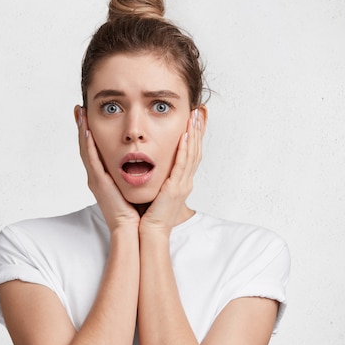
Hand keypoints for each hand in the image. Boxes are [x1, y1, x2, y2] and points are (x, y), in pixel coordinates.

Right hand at [76, 106, 139, 230]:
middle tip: (79, 108)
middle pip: (86, 146)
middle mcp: (97, 177)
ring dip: (81, 130)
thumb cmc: (138, 210)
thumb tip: (144, 160)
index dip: (90, 132)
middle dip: (82, 127)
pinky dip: (88, 145)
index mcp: (105, 177)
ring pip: (86, 150)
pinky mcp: (99, 183)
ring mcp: (96, 180)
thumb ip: (136, 173)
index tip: (88, 114)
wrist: (134, 230)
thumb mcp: (135, 186)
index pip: (95, 149)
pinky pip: (92, 160)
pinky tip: (86, 131)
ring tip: (80, 113)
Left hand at [140, 107, 204, 235]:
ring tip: (195, 116)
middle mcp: (184, 182)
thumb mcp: (153, 192)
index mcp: (179, 183)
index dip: (193, 136)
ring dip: (194, 134)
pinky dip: (185, 148)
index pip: (190, 154)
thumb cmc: (146, 215)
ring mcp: (182, 185)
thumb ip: (153, 178)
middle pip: (195, 150)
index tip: (193, 119)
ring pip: (192, 154)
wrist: (148, 232)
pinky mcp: (176, 188)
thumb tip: (144, 166)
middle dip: (198, 130)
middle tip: (199, 112)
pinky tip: (186, 135)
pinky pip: (183, 164)